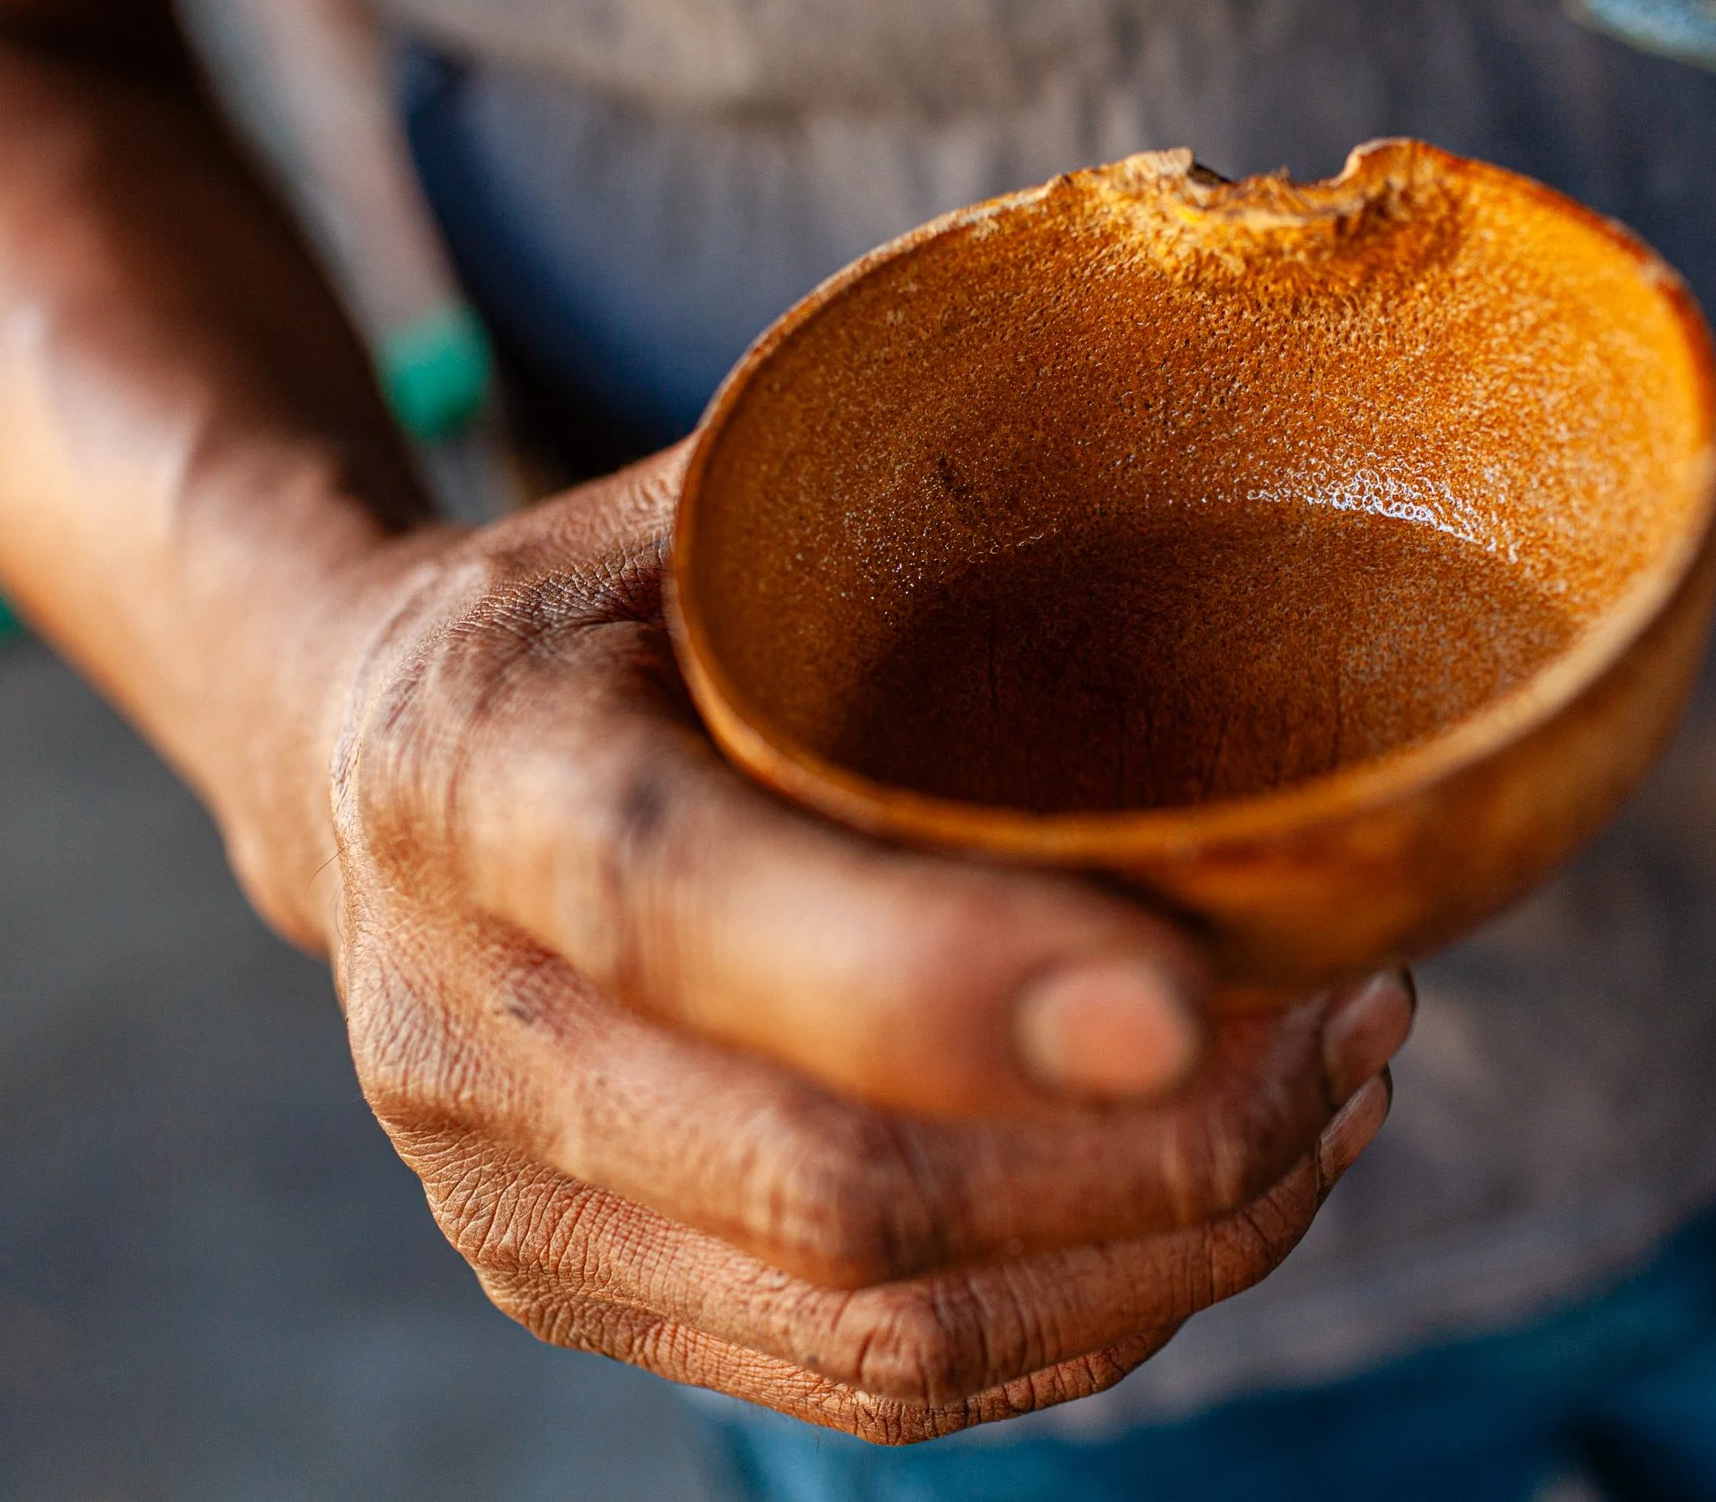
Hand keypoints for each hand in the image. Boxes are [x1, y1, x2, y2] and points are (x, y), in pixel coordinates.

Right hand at [316, 442, 1412, 1438]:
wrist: (359, 764)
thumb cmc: (598, 602)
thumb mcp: (702, 494)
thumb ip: (903, 486)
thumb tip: (1231, 329)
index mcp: (465, 766)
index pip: (687, 902)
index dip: (933, 978)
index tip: (1194, 992)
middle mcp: (455, 1021)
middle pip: (826, 1181)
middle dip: (1150, 1149)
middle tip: (1355, 1025)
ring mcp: (510, 1197)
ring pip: (882, 1325)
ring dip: (1160, 1244)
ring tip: (1335, 1102)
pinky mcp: (580, 1294)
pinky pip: (870, 1385)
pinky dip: (1083, 1319)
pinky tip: (1215, 1202)